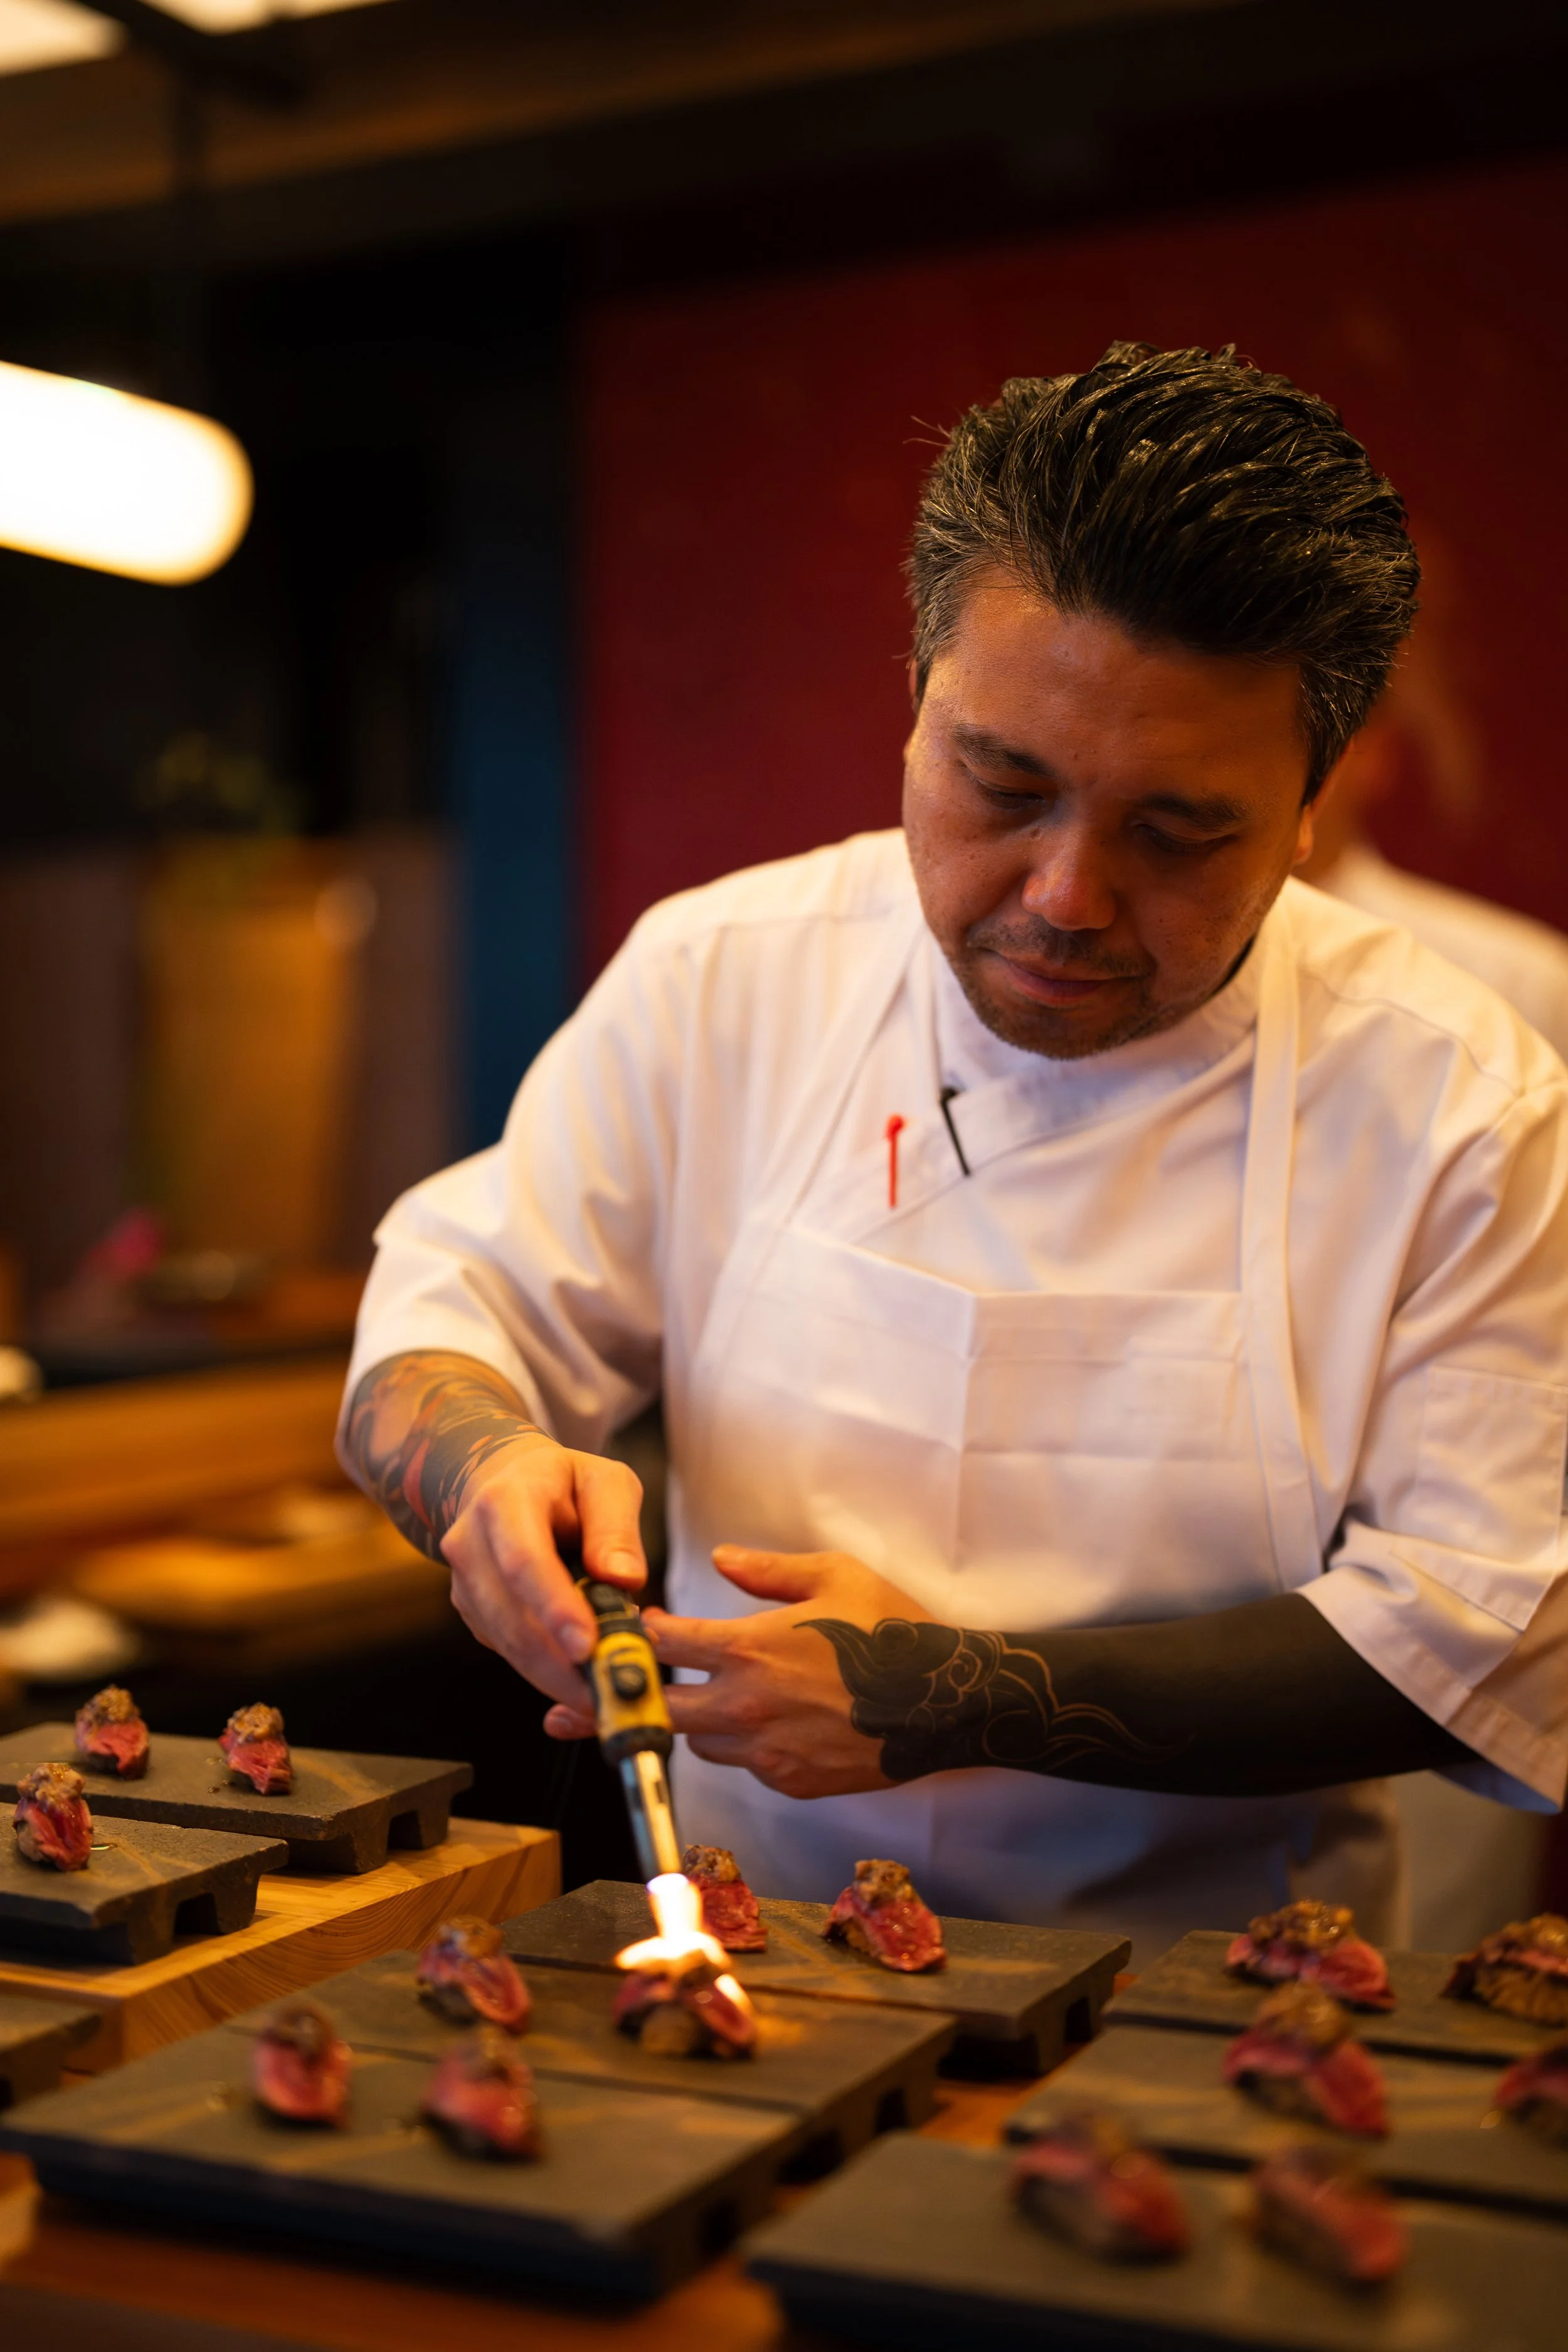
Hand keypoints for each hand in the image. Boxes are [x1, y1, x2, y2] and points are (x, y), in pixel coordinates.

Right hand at [442, 1432, 646, 1709]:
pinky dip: (547, 1670)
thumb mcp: (605, 1482)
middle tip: (608, 1693)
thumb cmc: (564, 1483)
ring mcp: (465, 1582)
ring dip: (556, 1676)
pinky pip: (508, 1649)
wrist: (503, 1479)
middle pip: (511, 1616)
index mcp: (504, 1500)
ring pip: (507, 1642)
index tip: (588, 1648)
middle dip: (560, 1663)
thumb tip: (624, 1579)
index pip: (524, 1561)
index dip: (554, 1608)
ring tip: (606, 1691)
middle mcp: (471, 1543)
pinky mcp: (473, 1612)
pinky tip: (583, 1676)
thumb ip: (616, 1526)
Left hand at [541, 1546, 932, 1797]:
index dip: (635, 1635)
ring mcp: (767, 1752)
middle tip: (580, 1701)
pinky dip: (738, 1745)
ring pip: (699, 1741)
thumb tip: (720, 1556)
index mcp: (749, 1650)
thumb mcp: (833, 1574)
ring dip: (689, 1721)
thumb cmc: (892, 1630)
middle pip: (656, 1711)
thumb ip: (766, 1569)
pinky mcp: (791, 1781)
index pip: (662, 1645)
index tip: (622, 1628)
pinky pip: (743, 1765)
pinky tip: (753, 1724)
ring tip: (683, 1704)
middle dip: (619, 1703)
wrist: (945, 1700)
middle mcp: (746, 1708)